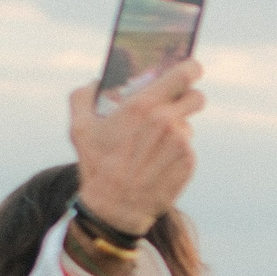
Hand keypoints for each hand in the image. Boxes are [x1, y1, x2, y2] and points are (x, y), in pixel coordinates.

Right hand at [69, 60, 205, 233]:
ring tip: (152, 146)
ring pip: (188, 126)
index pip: (184, 74)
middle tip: (175, 104)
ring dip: (176, 131)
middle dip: (188, 98)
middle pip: (197, 97)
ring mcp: (181, 144)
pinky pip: (187, 150)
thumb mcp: (79, 128)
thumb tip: (95, 82)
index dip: (191, 68)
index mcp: (144, 105)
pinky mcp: (188, 164)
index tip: (191, 68)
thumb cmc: (96, 166)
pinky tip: (157, 163)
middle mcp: (168, 122)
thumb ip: (82, 96)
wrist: (116, 208)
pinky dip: (176, 153)